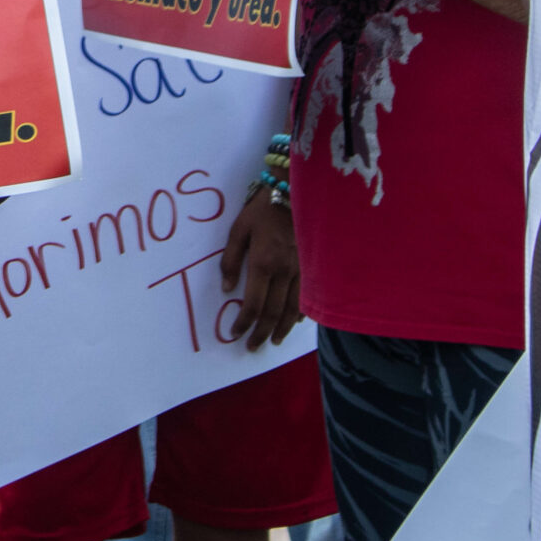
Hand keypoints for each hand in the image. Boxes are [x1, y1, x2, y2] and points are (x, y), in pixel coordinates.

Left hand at [219, 185, 300, 348]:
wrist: (293, 193)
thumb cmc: (261, 210)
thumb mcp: (238, 230)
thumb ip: (231, 260)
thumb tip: (227, 289)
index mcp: (263, 263)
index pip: (254, 304)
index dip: (244, 322)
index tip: (235, 333)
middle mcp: (284, 272)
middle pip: (274, 312)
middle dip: (262, 332)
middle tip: (252, 347)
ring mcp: (302, 271)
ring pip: (294, 309)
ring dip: (283, 329)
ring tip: (274, 341)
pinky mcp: (312, 267)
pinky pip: (308, 296)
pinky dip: (302, 313)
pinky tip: (297, 321)